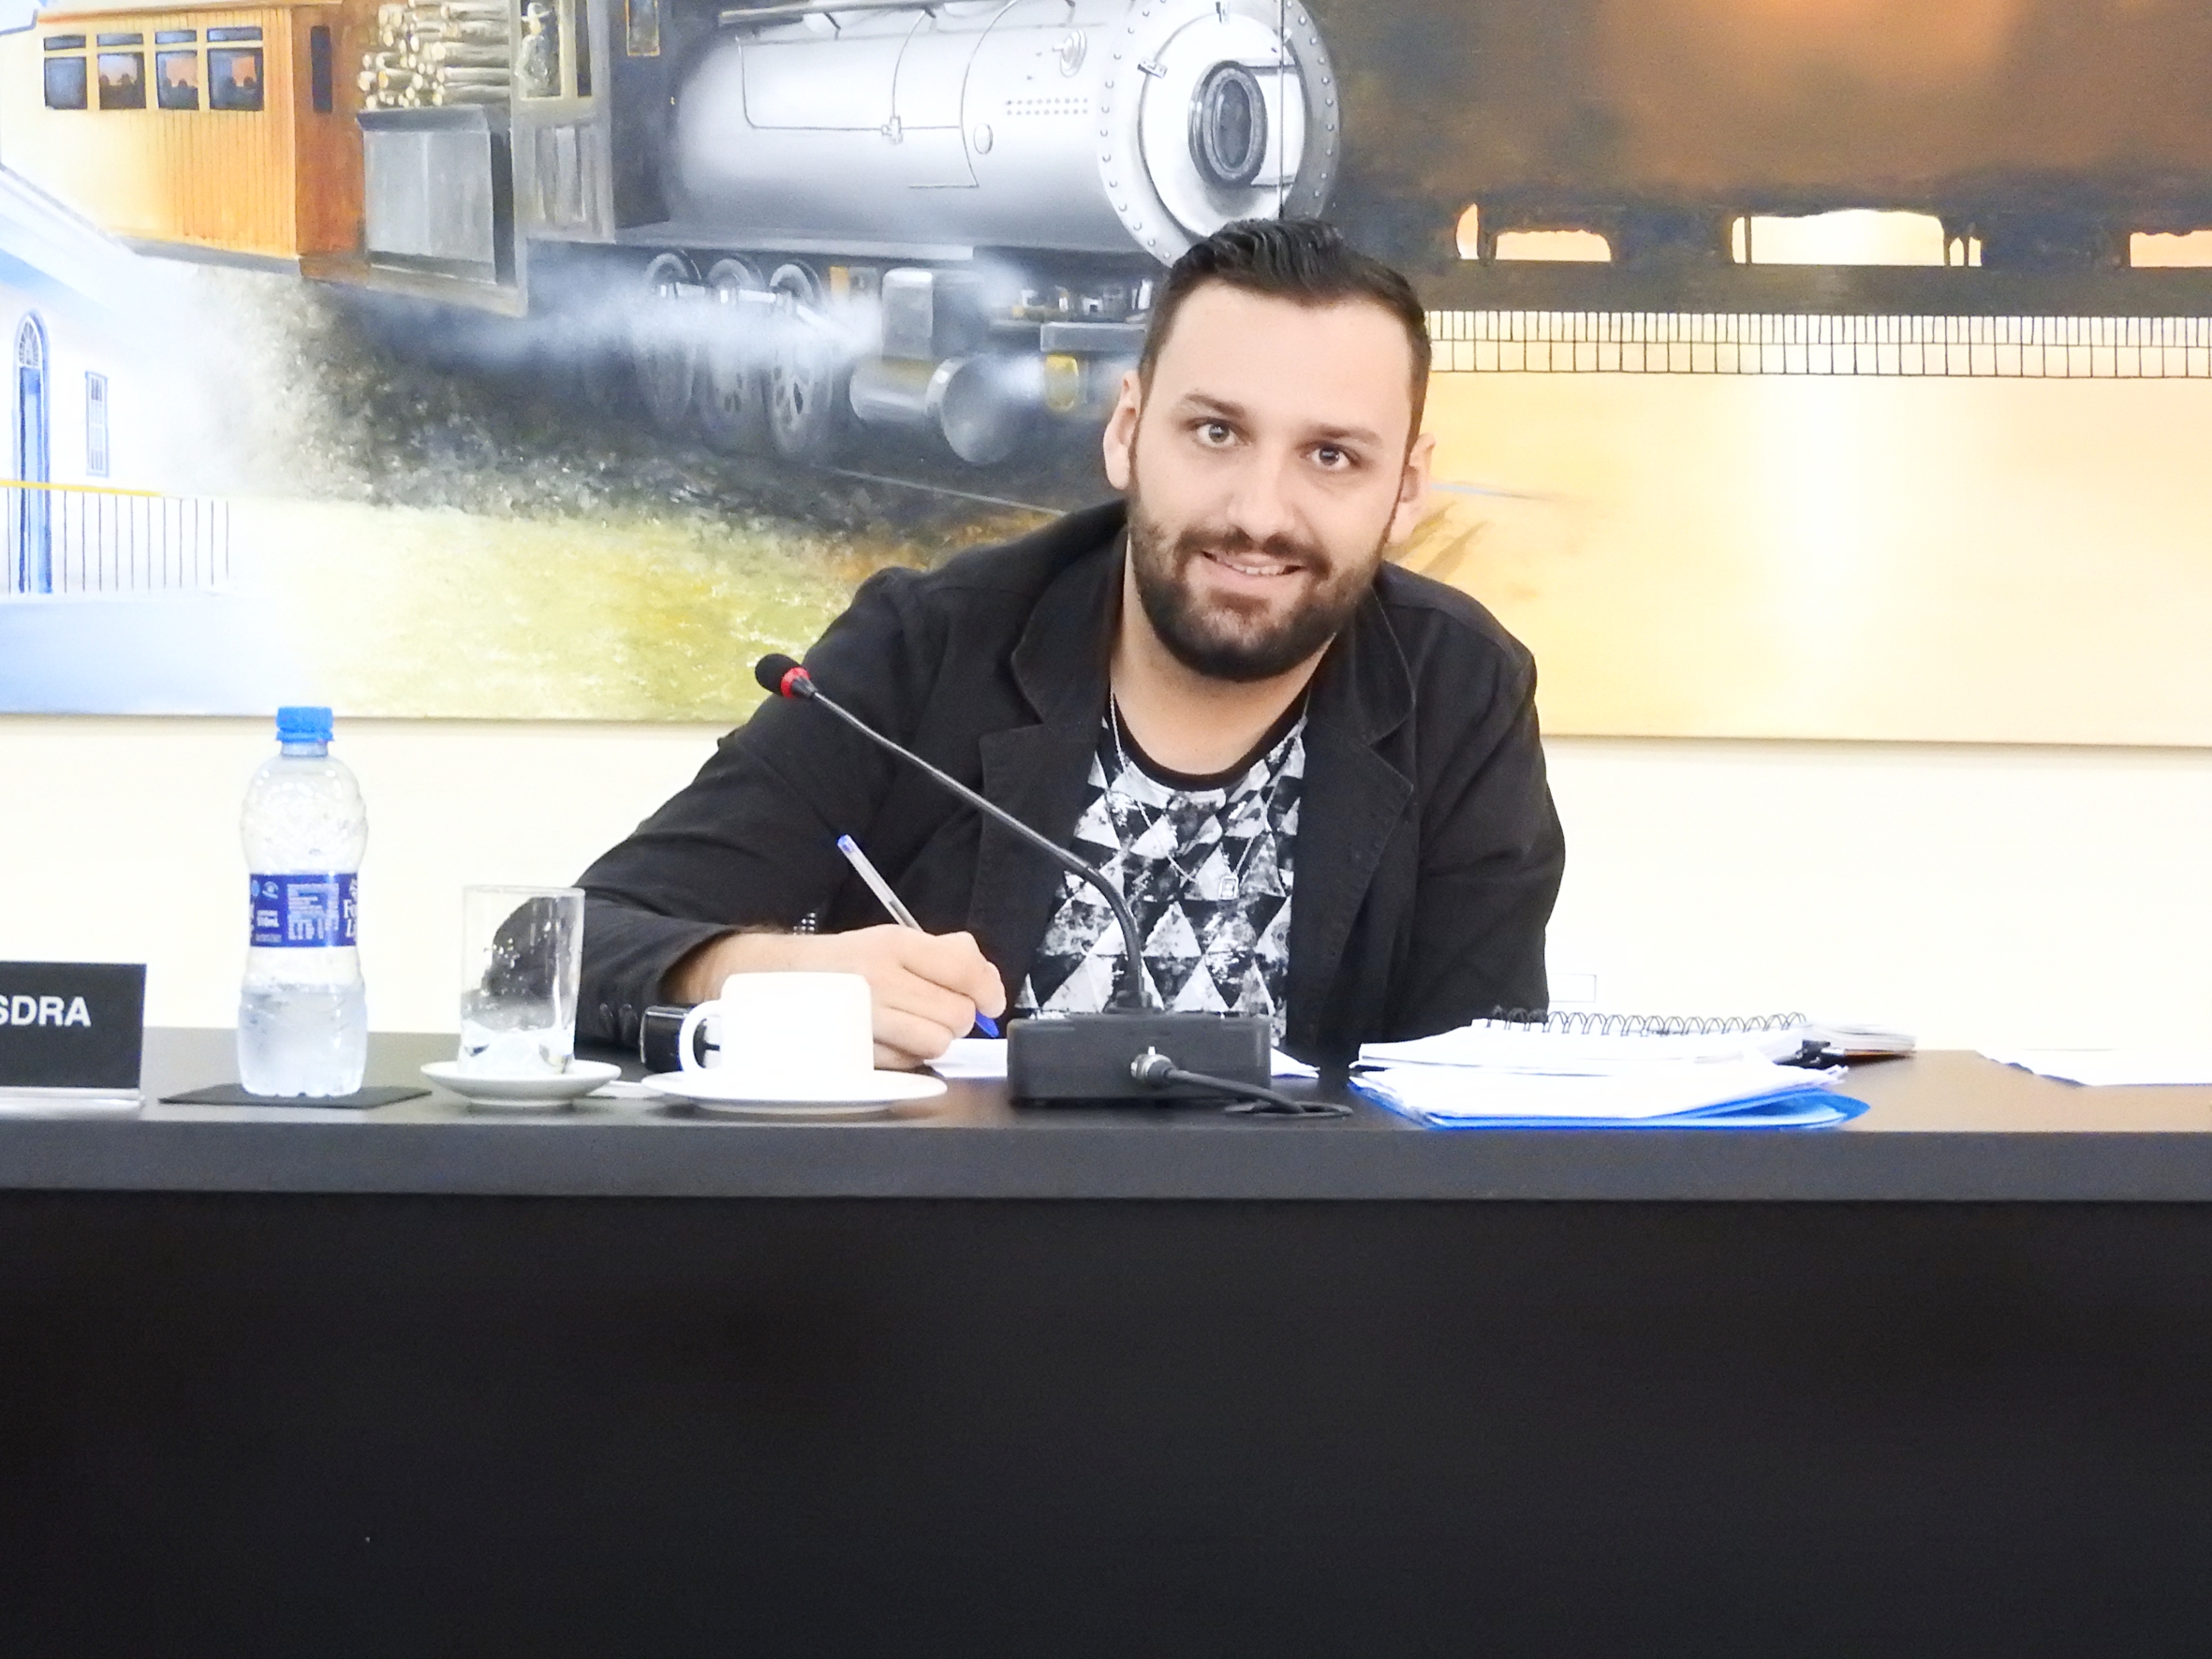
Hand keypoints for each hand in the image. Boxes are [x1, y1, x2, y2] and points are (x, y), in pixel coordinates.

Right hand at [669, 925, 1006, 1068]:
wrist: (771, 982)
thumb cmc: (839, 966)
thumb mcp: (891, 941)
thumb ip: (946, 954)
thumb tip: (988, 984)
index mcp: (893, 944)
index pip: (965, 970)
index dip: (988, 990)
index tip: (989, 1001)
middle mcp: (877, 979)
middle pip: (957, 1015)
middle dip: (955, 1018)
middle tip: (933, 1011)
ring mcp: (862, 1018)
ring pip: (936, 1044)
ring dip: (931, 1041)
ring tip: (909, 1028)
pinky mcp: (850, 1051)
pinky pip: (906, 1066)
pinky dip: (905, 1059)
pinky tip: (886, 1041)